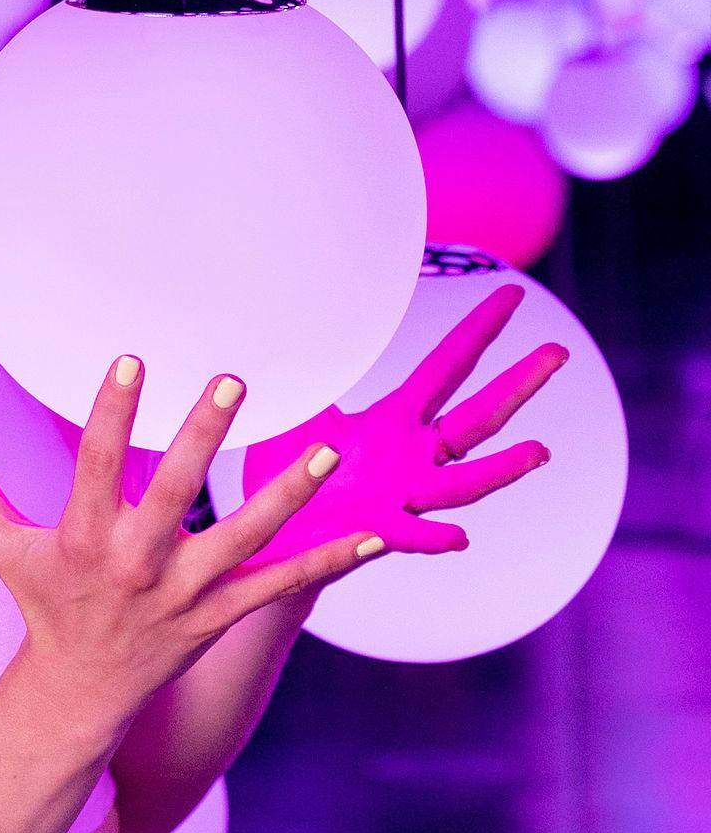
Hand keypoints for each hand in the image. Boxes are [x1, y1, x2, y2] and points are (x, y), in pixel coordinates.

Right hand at [0, 356, 386, 749]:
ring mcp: (186, 593)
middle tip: (233, 382)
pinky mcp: (222, 617)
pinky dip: (328, 565)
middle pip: (176, 493)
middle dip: (204, 437)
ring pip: (244, 539)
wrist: (80, 694)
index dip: (113, 413)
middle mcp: (138, 564)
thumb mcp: (1, 544)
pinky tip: (372, 538)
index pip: (97, 465)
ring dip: (288, 496)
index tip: (131, 362)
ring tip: (326, 452)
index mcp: (86, 538)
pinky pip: (282, 589)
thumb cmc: (45, 605)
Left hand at [238, 288, 563, 565]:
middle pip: (476, 417)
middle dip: (517, 384)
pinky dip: (433, 538)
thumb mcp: (300, 413)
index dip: (479, 329)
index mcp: (397, 419)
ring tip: (538, 451)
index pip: (447, 365)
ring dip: (502, 469)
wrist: (274, 536)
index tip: (513, 294)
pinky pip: (410, 537)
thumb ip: (308, 375)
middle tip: (558, 352)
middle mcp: (413, 456)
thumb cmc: (291, 473)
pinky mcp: (376, 533)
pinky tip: (461, 538)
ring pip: (462, 483)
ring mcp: (402, 497)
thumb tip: (293, 320)